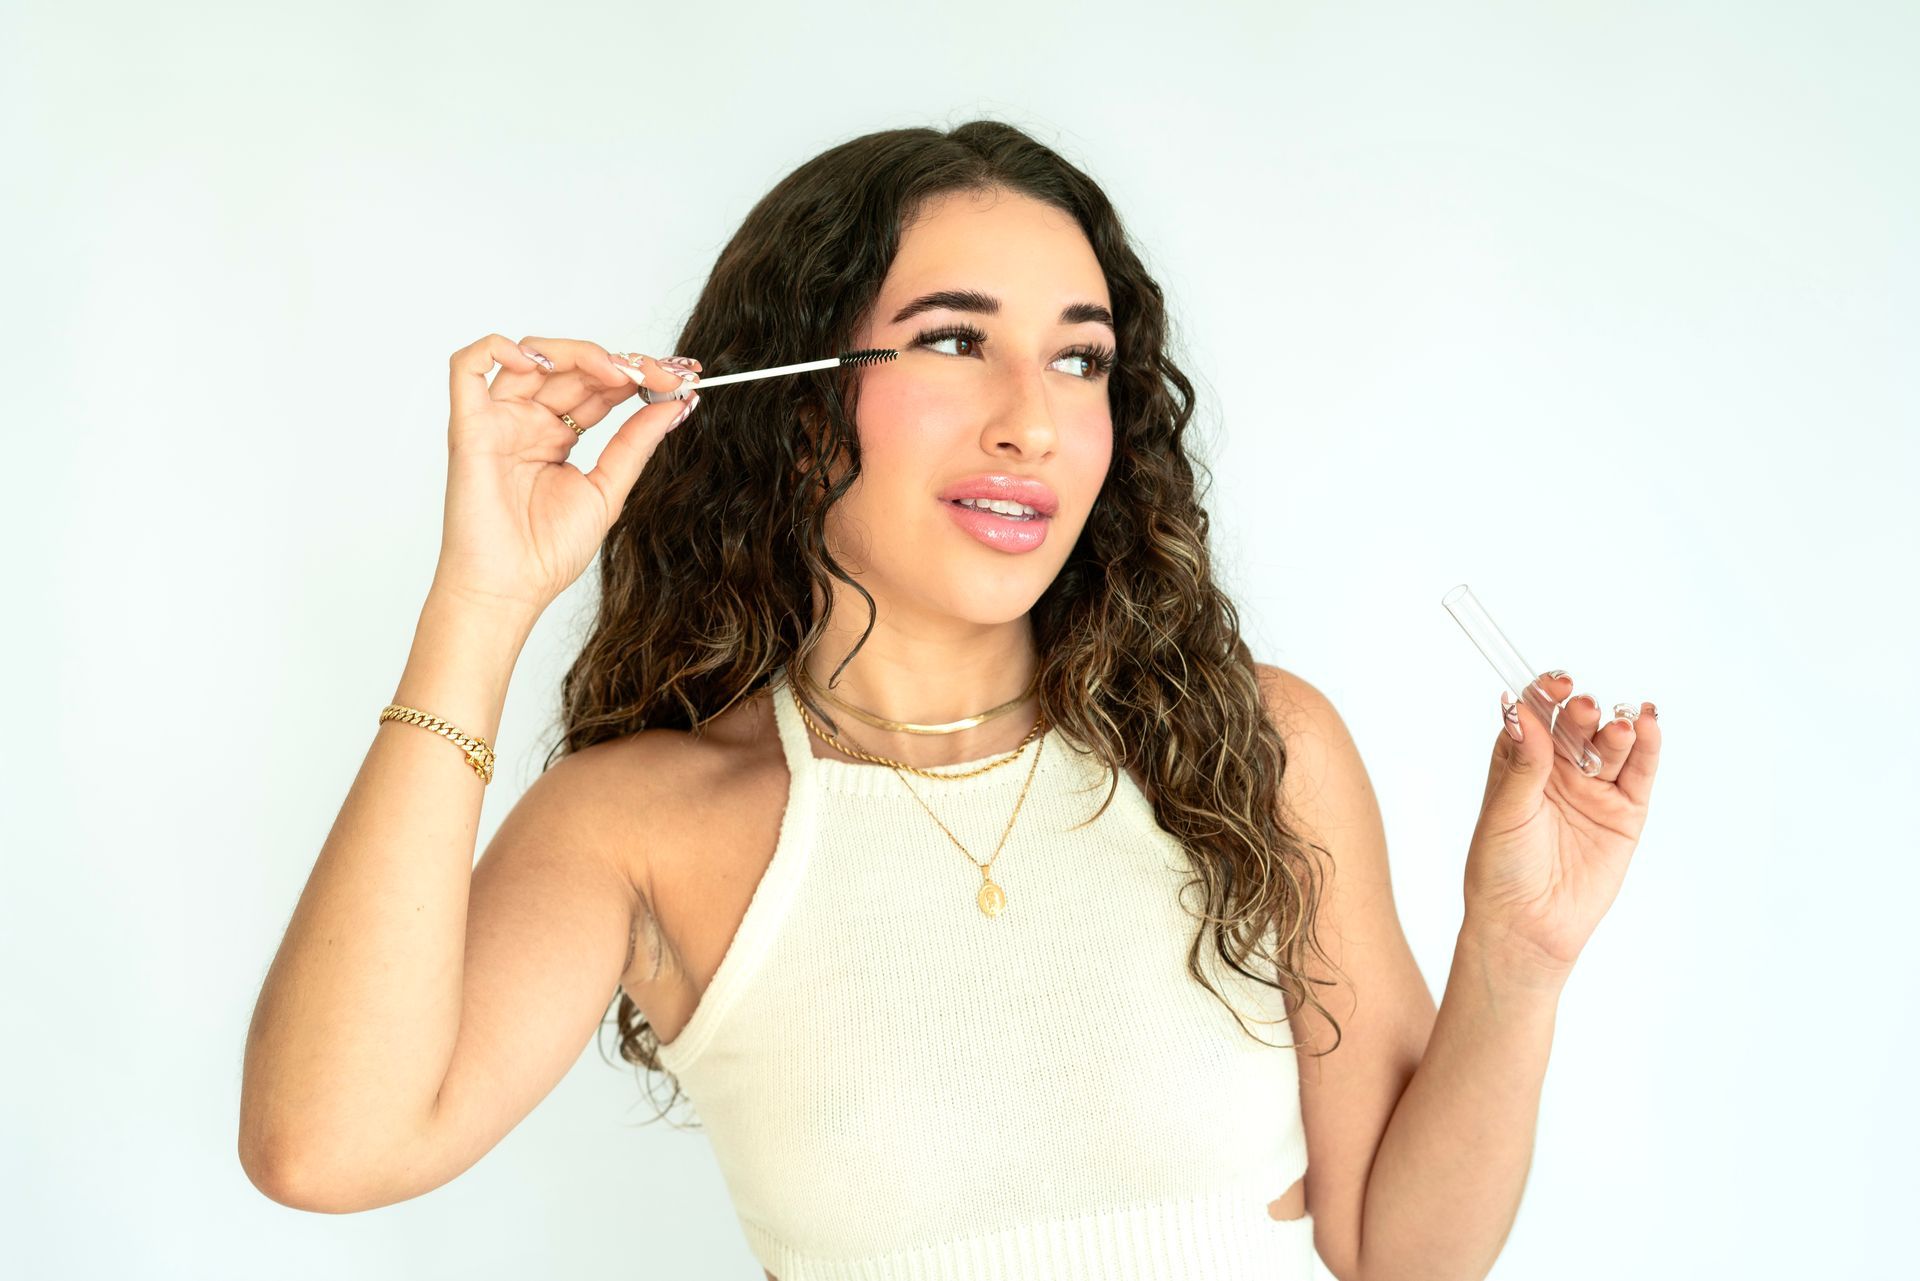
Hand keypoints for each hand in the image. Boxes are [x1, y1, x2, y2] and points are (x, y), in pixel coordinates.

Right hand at [431, 333, 701, 616]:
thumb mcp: (608, 489)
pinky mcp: (468, 427)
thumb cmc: (546, 552)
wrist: (510, 590)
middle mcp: (526, 421)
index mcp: (556, 435)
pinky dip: (498, 349)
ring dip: (579, 353)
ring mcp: (497, 420)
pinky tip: (541, 362)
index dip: (638, 375)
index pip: (598, 386)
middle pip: (571, 366)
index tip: (681, 378)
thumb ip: (636, 443)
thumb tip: (677, 404)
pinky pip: (467, 368)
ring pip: (530, 356)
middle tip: (661, 374)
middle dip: (620, 362)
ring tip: (620, 373)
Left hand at [1461, 671, 1662, 978]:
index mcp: (1520, 761)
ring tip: (1615, 727)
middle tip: (1582, 708)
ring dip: (1615, 728)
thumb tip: (1522, 712)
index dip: (1545, 695)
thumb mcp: (1505, 813)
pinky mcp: (1625, 813)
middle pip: (1576, 725)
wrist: (1527, 926)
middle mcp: (1559, 769)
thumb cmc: (1500, 869)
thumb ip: (1522, 765)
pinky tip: (1647, 722)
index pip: (1536, 715)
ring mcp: (1594, 789)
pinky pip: (1639, 772)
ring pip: (1610, 744)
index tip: (1554, 684)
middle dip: (1580, 712)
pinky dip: (1647, 746)